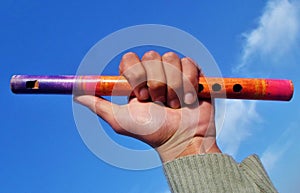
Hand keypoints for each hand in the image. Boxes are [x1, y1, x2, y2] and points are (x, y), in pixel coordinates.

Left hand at [74, 51, 220, 162]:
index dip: (135, 73)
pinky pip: (188, 62)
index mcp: (137, 80)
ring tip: (175, 105)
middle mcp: (154, 73)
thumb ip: (99, 105)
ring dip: (172, 85)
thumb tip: (76, 95)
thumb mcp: (121, 120)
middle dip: (155, 82)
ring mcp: (174, 72)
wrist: (181, 140)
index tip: (140, 95)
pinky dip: (188, 82)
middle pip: (151, 56)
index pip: (129, 59)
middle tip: (157, 102)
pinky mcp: (192, 73)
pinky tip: (188, 100)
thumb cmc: (151, 132)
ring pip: (170, 58)